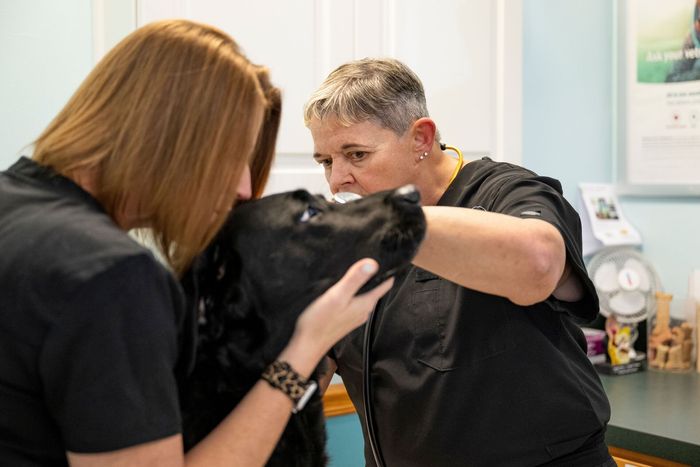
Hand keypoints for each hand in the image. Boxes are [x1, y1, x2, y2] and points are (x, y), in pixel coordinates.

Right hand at [279, 259, 392, 375]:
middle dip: (374, 274)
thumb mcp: (337, 295)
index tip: (387, 257)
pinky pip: (354, 301)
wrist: (307, 345)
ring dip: (363, 283)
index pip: (385, 284)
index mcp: (365, 303)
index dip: (388, 270)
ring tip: (357, 269)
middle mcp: (364, 310)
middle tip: (370, 257)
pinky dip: (352, 292)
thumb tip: (372, 264)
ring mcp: (355, 316)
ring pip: (364, 294)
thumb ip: (354, 279)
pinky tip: (344, 288)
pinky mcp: (345, 319)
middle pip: (375, 288)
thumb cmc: (320, 322)